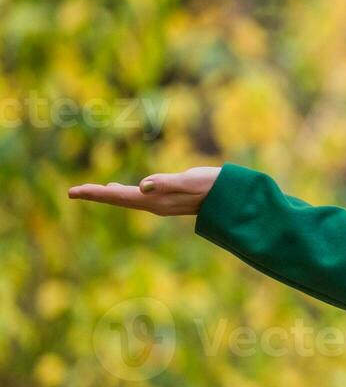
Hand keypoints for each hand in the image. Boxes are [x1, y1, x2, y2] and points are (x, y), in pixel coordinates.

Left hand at [68, 167, 221, 216]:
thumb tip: (142, 185)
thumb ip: (167, 183)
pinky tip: (121, 189)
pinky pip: (137, 198)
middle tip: (72, 192)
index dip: (96, 194)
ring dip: (107, 195)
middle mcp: (155, 205)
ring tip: (91, 191)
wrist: (233, 199)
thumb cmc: (214, 186)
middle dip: (95, 195)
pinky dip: (123, 193)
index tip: (74, 191)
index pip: (119, 196)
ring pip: (127, 199)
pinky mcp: (168, 200)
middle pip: (118, 200)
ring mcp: (161, 204)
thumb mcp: (191, 181)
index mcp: (156, 200)